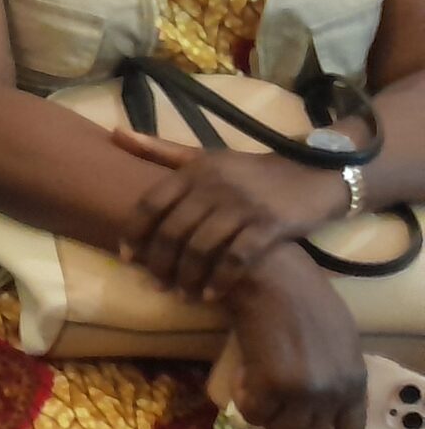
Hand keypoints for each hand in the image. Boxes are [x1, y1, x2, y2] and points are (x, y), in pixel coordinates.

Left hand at [113, 130, 344, 301]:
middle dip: (160, 263)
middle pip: (173, 231)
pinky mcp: (269, 225)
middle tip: (155, 284)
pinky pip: (236, 259)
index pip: (151, 203)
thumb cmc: (250, 170)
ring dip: (187, 277)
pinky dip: (220, 280)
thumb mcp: (205, 155)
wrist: (314, 171)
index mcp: (194, 170)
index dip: (134, 232)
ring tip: (182, 295)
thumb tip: (114, 133)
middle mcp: (214, 186)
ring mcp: (242, 206)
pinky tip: (212, 295)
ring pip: (201, 249)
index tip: (126, 257)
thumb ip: (160, 149)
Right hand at [215, 252, 366, 428]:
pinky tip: (242, 372)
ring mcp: (305, 391)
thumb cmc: (300, 294)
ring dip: (263, 414)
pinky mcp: (272, 384)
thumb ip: (334, 372)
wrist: (271, 274)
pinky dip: (243, 397)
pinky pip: (252, 411)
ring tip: (253, 387)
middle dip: (283, 426)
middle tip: (266, 409)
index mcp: (354, 380)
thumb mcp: (336, 337)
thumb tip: (317, 399)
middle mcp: (334, 391)